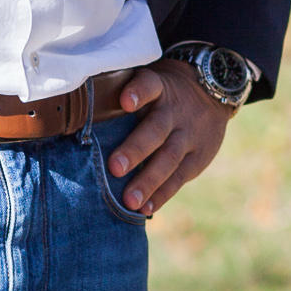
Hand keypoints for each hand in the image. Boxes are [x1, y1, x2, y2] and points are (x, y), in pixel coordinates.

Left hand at [104, 59, 234, 216]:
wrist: (212, 92)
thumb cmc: (162, 94)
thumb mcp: (150, 82)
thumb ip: (123, 93)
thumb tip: (77, 113)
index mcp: (159, 88)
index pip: (149, 85)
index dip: (138, 92)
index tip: (125, 102)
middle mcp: (174, 111)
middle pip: (156, 129)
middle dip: (136, 149)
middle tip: (115, 167)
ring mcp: (188, 135)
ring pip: (169, 157)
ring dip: (148, 180)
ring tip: (129, 200)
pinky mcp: (198, 156)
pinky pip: (180, 176)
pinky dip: (163, 194)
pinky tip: (146, 207)